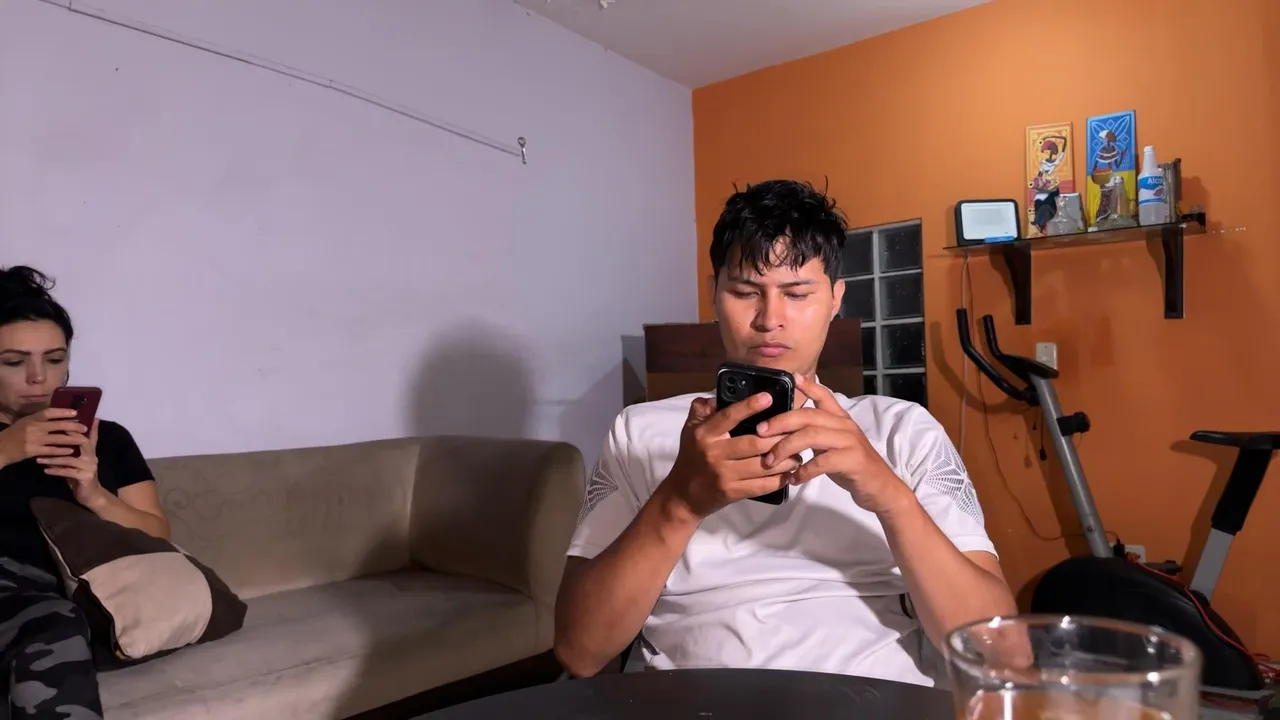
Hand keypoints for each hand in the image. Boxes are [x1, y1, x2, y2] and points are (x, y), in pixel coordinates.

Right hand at [0, 408, 86, 468]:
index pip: (49, 412)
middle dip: (73, 426)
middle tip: (85, 428)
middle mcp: (33, 427)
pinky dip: (62, 450)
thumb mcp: (24, 423)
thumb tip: (57, 416)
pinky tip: (71, 450)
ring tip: (84, 440)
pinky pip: (51, 450)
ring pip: (57, 438)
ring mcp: (33, 439)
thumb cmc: (13, 435)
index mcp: (31, 419)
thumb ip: (38, 420)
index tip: (76, 413)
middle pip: (57, 425)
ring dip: (72, 439)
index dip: (63, 412)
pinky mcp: (32, 451)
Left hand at [37, 419, 105, 507]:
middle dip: (66, 437)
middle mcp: (92, 456)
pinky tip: (45, 470)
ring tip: (39, 458)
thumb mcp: (77, 461)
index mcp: (91, 451)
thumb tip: (59, 441)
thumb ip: (72, 450)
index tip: (71, 417)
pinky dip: (56, 470)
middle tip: (50, 433)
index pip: (88, 435)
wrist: (91, 495)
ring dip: (53, 458)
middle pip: (81, 442)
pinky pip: (68, 472)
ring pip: (70, 458)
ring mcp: (90, 466)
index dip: (81, 426)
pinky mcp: (85, 477)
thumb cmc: (81, 476)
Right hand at [658, 393, 802, 519]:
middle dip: (780, 439)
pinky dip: (778, 480)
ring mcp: (723, 475)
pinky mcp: (732, 493)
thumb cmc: (691, 457)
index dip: (749, 406)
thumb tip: (717, 394)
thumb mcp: (689, 430)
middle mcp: (714, 453)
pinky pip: (761, 486)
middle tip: (796, 433)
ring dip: (785, 461)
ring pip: (762, 465)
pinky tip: (789, 474)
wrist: (682, 495)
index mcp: (704, 434)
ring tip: (798, 455)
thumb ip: (701, 410)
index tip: (768, 397)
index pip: (729, 417)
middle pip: (754, 443)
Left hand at [756, 375, 912, 514]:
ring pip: (811, 436)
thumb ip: (817, 434)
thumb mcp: (834, 445)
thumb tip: (788, 431)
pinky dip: (803, 470)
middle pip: (808, 416)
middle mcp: (845, 426)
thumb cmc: (852, 467)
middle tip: (760, 432)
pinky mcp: (852, 460)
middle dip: (781, 422)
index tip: (792, 377)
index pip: (825, 396)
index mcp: (840, 420)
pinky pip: (822, 462)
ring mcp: (850, 442)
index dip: (809, 387)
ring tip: (770, 461)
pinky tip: (794, 478)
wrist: (881, 489)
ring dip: (786, 448)